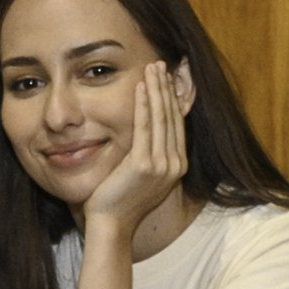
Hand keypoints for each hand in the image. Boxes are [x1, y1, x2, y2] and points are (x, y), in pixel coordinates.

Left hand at [83, 60, 194, 244]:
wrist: (112, 224)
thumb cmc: (120, 200)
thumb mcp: (141, 175)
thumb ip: (148, 154)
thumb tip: (144, 133)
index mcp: (177, 167)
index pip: (177, 125)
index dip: (172, 99)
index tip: (167, 79)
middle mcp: (174, 165)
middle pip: (172, 117)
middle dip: (166, 88)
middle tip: (161, 64)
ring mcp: (161, 165)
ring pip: (161, 118)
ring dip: (157, 89)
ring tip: (152, 68)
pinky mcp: (144, 165)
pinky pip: (144, 127)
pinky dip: (143, 105)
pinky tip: (141, 87)